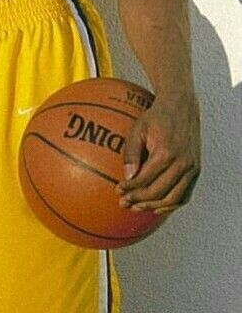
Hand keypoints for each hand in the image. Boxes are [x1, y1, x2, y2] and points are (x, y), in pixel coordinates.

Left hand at [116, 93, 200, 214]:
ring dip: (153, 206)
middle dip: (139, 200)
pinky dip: (171, 205)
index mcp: (166, 152)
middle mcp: (182, 163)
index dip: (130, 188)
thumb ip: (132, 153)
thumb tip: (127, 177)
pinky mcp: (196, 170)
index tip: (118, 191)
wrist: (181, 107)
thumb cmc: (156, 117)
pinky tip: (156, 206)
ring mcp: (191, 168)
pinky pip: (185, 195)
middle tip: (124, 203)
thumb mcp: (138, 129)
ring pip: (172, 199)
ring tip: (137, 207)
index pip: (145, 179)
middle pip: (158, 192)